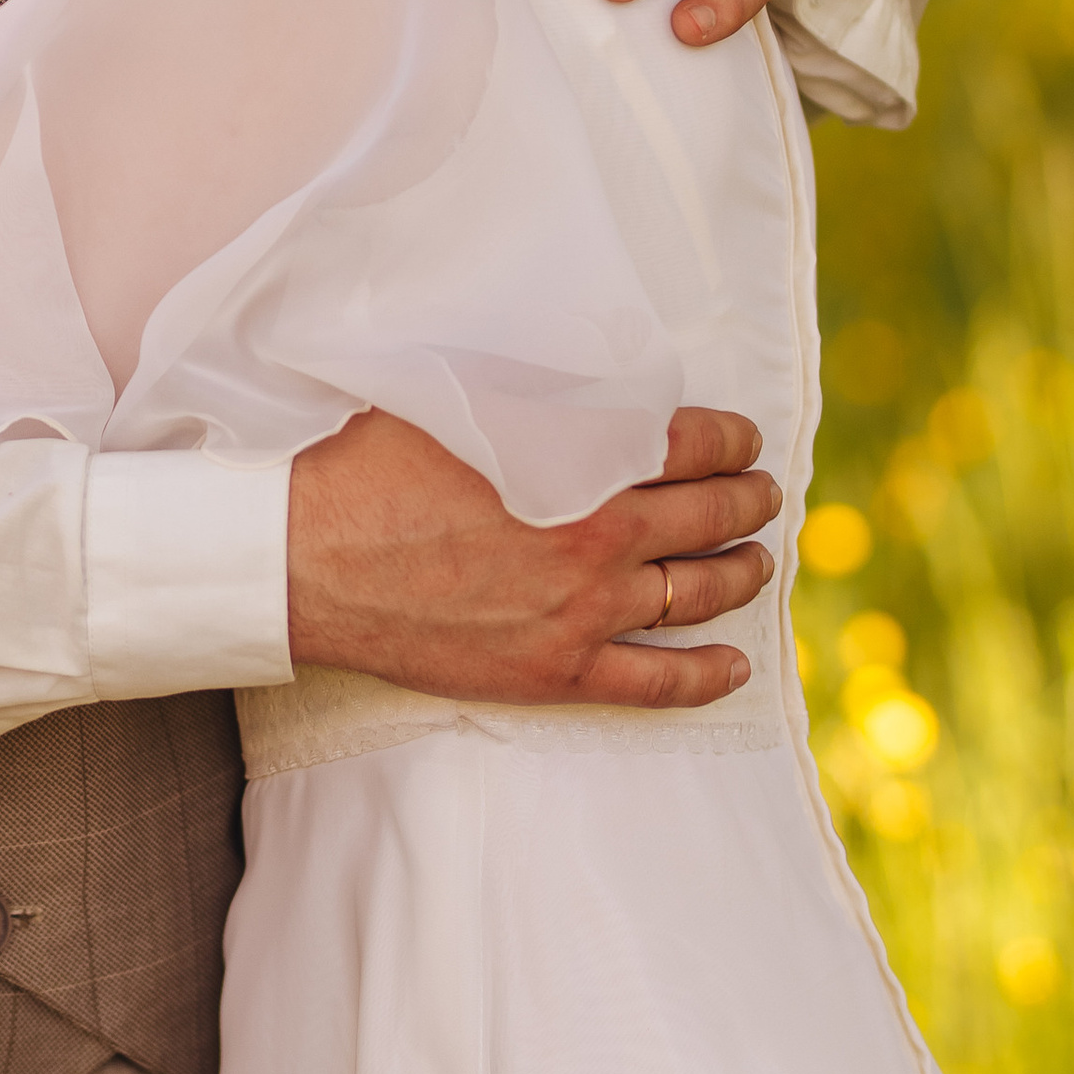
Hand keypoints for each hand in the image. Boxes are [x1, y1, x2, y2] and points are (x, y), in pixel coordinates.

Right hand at [286, 405, 777, 710]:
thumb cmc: (374, 464)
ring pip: (698, 595)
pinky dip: (706, 676)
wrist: (309, 556)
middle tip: (763, 493)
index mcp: (581, 462)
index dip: (731, 439)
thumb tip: (603, 391)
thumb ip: (547, 398)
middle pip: (709, 516)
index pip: (692, 444)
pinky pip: (656, 683)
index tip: (743, 438)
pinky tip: (733, 666)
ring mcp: (583, 613)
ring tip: (757, 559)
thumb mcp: (467, 399)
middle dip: (749, 499)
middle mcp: (598, 538)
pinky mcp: (555, 672)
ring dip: (741, 572)